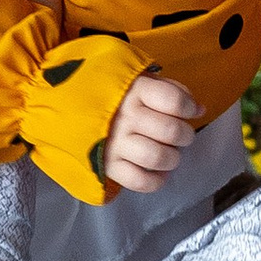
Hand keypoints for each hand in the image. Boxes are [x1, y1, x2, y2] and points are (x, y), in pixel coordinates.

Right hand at [101, 72, 202, 194]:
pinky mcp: (107, 166)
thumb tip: (199, 109)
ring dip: (172, 158)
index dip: (189, 107)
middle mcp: (125, 116)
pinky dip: (156, 181)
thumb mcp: (136, 79)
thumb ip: (169, 89)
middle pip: (170, 130)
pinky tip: (159, 172)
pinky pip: (140, 181)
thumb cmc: (109, 92)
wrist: (61, 105)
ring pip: (157, 157)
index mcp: (134, 89)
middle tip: (181, 135)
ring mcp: (115, 143)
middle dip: (185, 135)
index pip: (173, 100)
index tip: (190, 111)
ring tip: (170, 154)